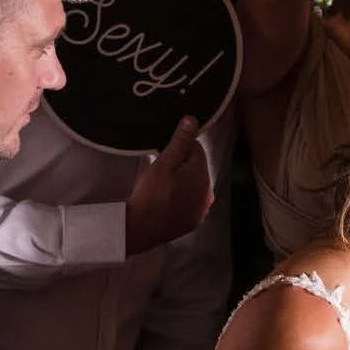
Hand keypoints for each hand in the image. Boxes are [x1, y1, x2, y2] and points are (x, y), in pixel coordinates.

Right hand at [124, 116, 213, 254]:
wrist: (141, 229)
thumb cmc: (151, 194)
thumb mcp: (164, 164)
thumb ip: (180, 142)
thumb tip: (192, 120)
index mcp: (202, 176)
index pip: (197, 149)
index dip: (180, 146)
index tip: (164, 152)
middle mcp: (208, 193)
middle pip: (197, 168)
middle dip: (182, 164)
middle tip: (161, 169)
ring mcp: (202, 209)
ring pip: (194, 185)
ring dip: (183, 181)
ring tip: (162, 185)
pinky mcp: (194, 221)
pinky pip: (191, 202)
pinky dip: (182, 197)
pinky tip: (167, 199)